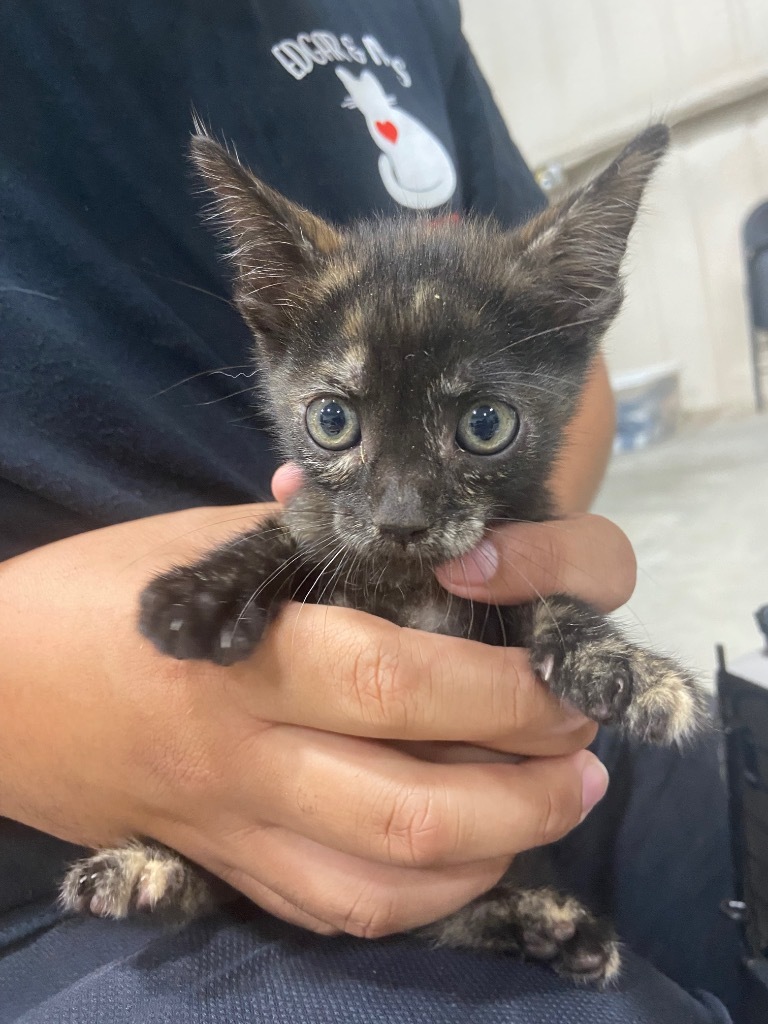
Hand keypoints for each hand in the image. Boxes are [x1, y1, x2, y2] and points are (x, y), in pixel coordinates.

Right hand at [0, 499, 608, 937]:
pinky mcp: (219, 866)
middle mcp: (246, 760)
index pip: (399, 686)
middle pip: (414, 808)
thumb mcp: (197, 547)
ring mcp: (232, 829)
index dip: (501, 693)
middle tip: (585, 758)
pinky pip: (333, 909)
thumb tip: (398, 529)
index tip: (564, 683)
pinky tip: (462, 858)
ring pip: (384, 885)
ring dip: (492, 856)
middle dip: (527, 792)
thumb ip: (305, 546)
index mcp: (244, 660)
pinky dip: (418, 895)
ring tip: (548, 808)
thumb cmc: (92, 598)